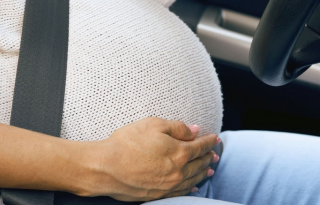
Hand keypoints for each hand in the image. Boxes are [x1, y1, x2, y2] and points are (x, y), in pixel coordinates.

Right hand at [83, 117, 219, 200]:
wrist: (105, 168)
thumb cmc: (126, 143)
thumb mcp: (153, 125)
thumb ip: (177, 128)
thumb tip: (195, 130)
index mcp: (179, 152)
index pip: (200, 146)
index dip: (209, 141)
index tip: (214, 137)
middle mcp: (178, 171)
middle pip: (199, 163)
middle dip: (208, 157)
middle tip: (214, 153)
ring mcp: (169, 185)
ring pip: (192, 179)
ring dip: (203, 173)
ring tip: (210, 169)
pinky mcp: (158, 194)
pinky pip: (181, 192)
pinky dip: (191, 187)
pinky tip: (194, 186)